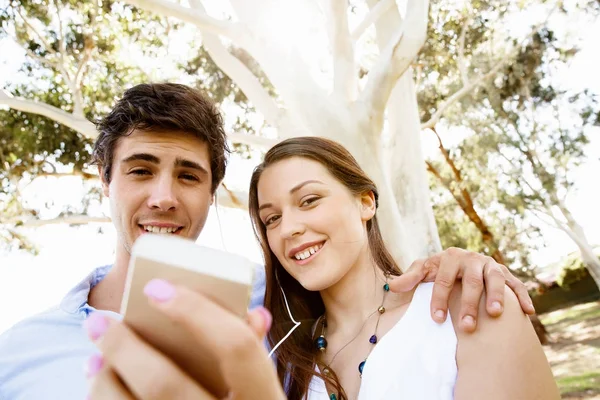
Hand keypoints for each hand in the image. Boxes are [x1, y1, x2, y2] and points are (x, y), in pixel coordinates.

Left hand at [85, 279, 284, 399]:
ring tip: (94, 356)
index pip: (237, 348)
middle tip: (98, 319)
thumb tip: (253, 312)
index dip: (197, 312)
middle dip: (124, 347)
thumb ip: (252, 354)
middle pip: (166, 384)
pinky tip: (100, 385)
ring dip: (104, 380)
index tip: (156, 288)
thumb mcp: (261, 391)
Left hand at [389, 247, 534, 332]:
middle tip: (466, 327)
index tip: (437, 319)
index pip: (444, 279)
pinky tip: (529, 313)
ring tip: (495, 314)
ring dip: (497, 296)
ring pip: (495, 279)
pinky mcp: (506, 274)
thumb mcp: (424, 270)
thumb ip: (411, 277)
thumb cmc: (440, 269)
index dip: (439, 299)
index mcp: (451, 257)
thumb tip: (392, 285)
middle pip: (472, 282)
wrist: (461, 261)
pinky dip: (523, 297)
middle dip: (469, 304)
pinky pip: (516, 284)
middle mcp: (473, 259)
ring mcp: (491, 265)